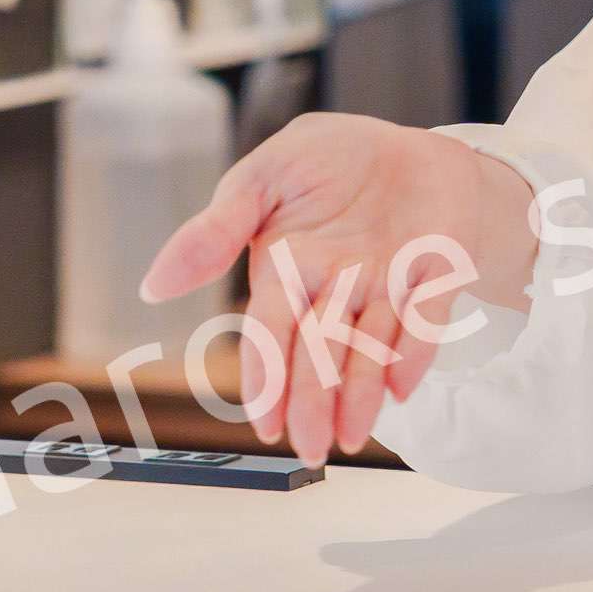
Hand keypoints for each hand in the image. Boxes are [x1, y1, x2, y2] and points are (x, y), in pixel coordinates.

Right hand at [137, 114, 537, 466]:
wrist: (405, 144)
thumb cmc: (325, 161)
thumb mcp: (260, 179)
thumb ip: (213, 232)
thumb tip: (153, 286)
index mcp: (288, 269)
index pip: (271, 332)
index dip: (267, 376)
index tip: (265, 421)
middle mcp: (338, 288)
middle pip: (320, 351)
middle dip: (312, 399)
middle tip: (307, 447)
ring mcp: (390, 283)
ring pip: (372, 347)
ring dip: (361, 393)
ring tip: (352, 436)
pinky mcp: (440, 270)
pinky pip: (429, 314)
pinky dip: (416, 350)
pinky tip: (402, 388)